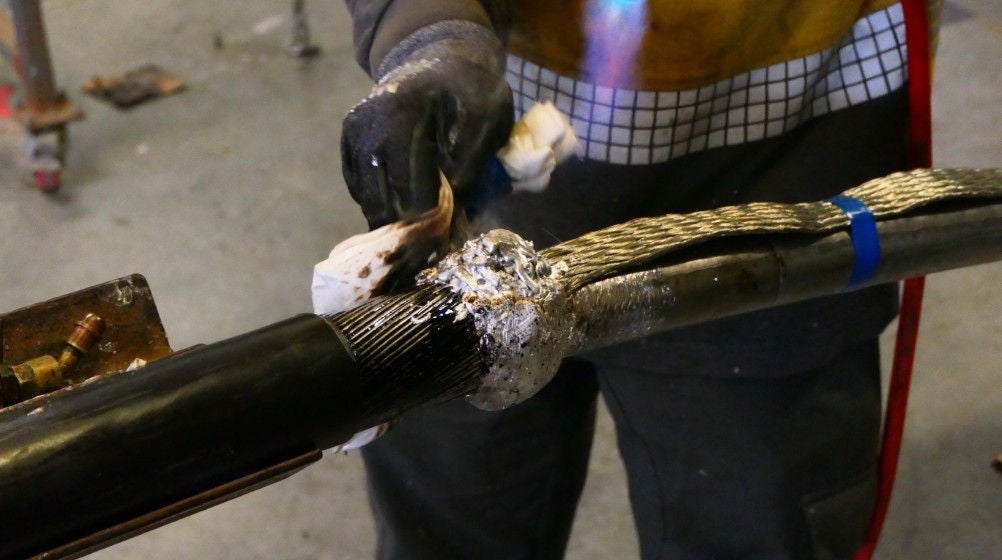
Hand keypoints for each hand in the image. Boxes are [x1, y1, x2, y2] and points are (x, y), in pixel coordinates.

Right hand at [341, 21, 513, 229]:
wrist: (442, 60)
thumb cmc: (470, 91)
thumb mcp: (487, 120)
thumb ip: (471, 164)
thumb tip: (452, 214)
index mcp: (402, 114)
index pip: (407, 186)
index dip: (428, 219)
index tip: (446, 238)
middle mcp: (367, 124)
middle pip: (380, 198)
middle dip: (408, 227)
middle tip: (432, 246)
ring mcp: (353, 133)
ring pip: (367, 198)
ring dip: (392, 220)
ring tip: (420, 233)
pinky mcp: (348, 142)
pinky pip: (360, 188)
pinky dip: (381, 203)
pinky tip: (404, 208)